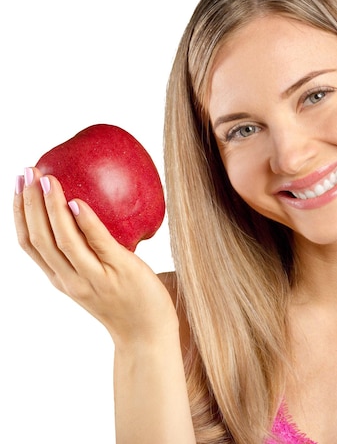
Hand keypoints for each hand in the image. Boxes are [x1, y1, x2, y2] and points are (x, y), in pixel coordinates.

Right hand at [14, 167, 177, 347]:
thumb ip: (90, 253)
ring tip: (47, 179)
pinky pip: (98, 243)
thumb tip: (90, 212)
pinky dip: (84, 222)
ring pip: (62, 240)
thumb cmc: (127, 301)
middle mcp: (71, 280)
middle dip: (28, 204)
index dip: (19, 215)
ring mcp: (93, 278)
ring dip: (51, 208)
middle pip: (39, 239)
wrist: (148, 335)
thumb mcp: (97, 279)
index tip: (18, 187)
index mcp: (61, 280)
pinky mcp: (119, 271)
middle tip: (27, 172)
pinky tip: (77, 202)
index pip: (30, 245)